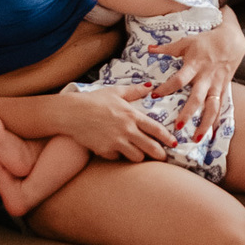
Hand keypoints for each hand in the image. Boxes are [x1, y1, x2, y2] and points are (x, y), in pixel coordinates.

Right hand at [61, 84, 177, 160]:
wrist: (71, 113)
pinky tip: (116, 151)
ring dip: (139, 157)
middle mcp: (126, 130)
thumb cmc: (93, 100)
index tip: (174, 144)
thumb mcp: (115, 92)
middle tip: (163, 157)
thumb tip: (149, 86)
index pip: (156, 129)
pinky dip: (118, 156)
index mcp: (131, 115)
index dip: (167, 138)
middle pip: (150, 147)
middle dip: (160, 154)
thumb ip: (134, 91)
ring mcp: (116, 142)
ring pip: (136, 157)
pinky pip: (117, 158)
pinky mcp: (104, 151)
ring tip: (140, 155)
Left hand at [148, 22, 243, 138]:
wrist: (231, 41)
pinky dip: (216, 121)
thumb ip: (167, 48)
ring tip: (197, 138)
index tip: (155, 95)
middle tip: (178, 126)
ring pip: (212, 107)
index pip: (179, 79)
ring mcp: (216, 85)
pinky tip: (211, 134)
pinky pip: (220, 108)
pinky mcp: (223, 89)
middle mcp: (206, 78)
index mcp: (195, 65)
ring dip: (205, 124)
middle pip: (197, 98)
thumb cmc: (206, 41)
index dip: (167, 87)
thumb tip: (148, 49)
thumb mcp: (186, 41)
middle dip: (188, 113)